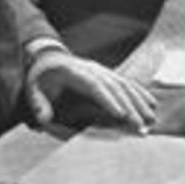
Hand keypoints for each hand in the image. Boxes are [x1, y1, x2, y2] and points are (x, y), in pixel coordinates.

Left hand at [24, 50, 156, 131]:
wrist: (47, 58)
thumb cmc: (40, 77)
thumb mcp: (33, 88)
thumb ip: (38, 103)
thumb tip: (43, 119)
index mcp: (74, 72)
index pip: (95, 86)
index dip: (109, 100)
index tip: (121, 115)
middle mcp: (92, 69)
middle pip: (114, 87)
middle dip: (130, 106)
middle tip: (141, 125)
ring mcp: (101, 70)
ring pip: (124, 84)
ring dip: (139, 101)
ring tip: (151, 118)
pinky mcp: (107, 74)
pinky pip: (126, 82)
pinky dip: (140, 93)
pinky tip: (151, 104)